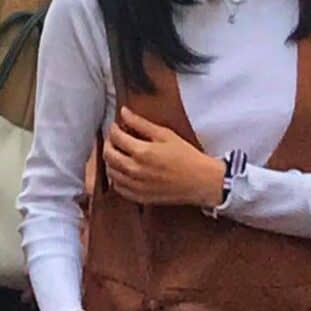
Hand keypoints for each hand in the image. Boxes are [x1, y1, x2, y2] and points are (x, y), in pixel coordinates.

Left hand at [102, 106, 224, 209]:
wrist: (201, 181)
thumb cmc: (185, 156)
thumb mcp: (164, 134)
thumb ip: (141, 123)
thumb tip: (124, 112)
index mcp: (142, 152)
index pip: (116, 137)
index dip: (113, 129)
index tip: (117, 126)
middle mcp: (136, 171)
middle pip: (109, 155)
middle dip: (109, 143)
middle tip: (115, 138)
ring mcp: (137, 186)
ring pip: (111, 172)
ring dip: (111, 161)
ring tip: (119, 153)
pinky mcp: (141, 198)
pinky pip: (119, 188)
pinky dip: (117, 178)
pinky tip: (123, 171)